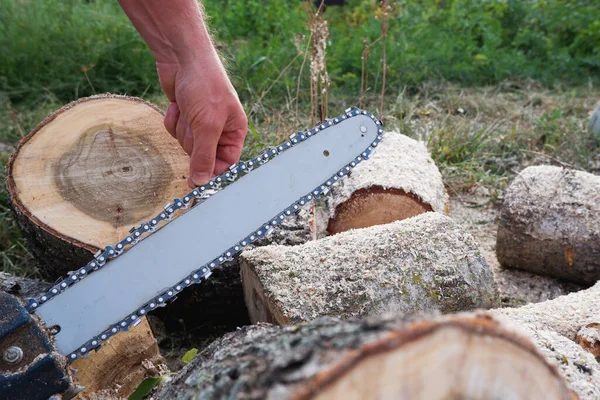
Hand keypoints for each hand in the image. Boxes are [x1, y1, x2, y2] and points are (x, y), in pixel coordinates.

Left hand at [157, 55, 247, 187]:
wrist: (182, 57)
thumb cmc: (204, 86)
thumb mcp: (207, 125)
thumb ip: (204, 156)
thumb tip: (202, 182)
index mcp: (234, 131)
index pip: (226, 162)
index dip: (211, 170)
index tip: (194, 181)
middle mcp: (219, 128)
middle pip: (202, 155)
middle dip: (192, 140)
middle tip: (194, 123)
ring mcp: (199, 122)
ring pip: (185, 143)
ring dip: (182, 128)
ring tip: (187, 109)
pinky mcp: (184, 115)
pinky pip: (174, 131)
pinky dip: (172, 119)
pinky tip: (177, 104)